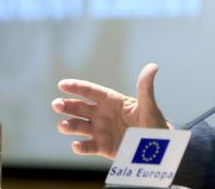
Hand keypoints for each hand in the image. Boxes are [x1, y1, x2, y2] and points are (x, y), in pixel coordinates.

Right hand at [52, 63, 167, 158]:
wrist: (158, 146)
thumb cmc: (153, 122)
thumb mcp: (149, 106)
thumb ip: (146, 88)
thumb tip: (153, 66)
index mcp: (111, 101)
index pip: (91, 91)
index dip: (77, 87)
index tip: (62, 84)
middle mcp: (102, 114)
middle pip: (80, 108)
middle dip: (67, 106)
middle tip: (56, 105)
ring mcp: (101, 131)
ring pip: (79, 126)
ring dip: (69, 125)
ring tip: (63, 125)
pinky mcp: (102, 147)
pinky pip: (88, 147)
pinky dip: (81, 147)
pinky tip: (76, 145)